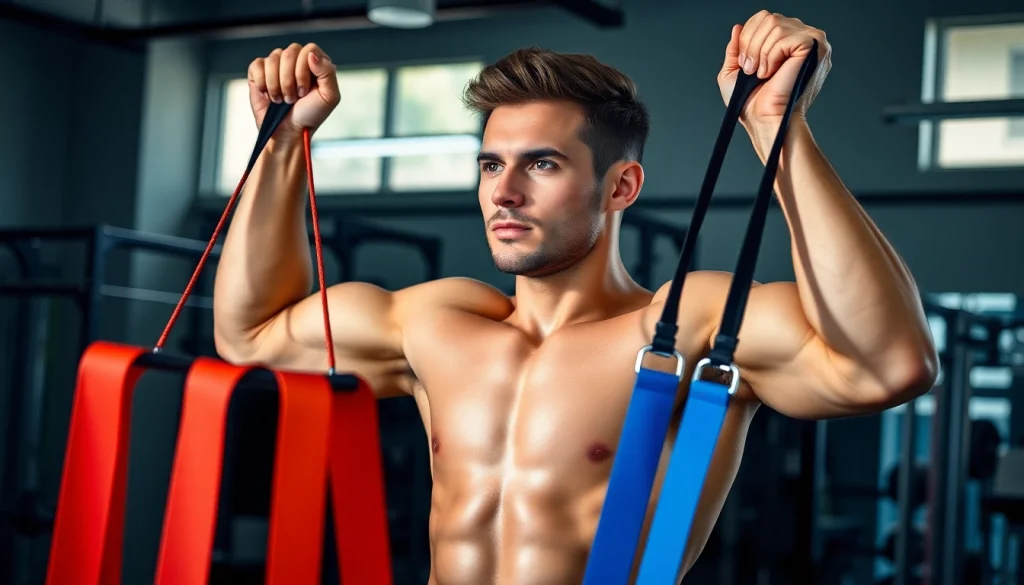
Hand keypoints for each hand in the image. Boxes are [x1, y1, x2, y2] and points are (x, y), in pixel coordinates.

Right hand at [247, 42, 340, 141]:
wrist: (288, 131)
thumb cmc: (310, 115)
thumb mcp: (329, 97)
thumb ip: (328, 72)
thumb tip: (311, 54)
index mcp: (315, 63)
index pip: (309, 49)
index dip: (304, 70)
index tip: (304, 91)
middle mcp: (296, 61)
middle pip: (289, 52)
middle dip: (289, 79)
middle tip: (293, 98)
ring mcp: (277, 65)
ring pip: (273, 58)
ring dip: (276, 85)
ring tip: (282, 99)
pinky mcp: (259, 71)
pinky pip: (257, 65)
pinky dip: (262, 83)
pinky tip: (268, 95)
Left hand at [717, 12, 830, 129]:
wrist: (764, 119)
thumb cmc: (752, 104)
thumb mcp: (734, 71)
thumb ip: (737, 47)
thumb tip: (738, 27)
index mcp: (786, 41)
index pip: (764, 18)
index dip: (747, 37)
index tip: (745, 64)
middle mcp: (801, 37)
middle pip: (768, 17)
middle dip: (751, 44)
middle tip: (751, 70)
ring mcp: (811, 41)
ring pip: (775, 25)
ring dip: (760, 53)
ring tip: (762, 74)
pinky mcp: (814, 47)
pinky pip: (784, 37)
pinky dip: (772, 56)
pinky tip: (773, 73)